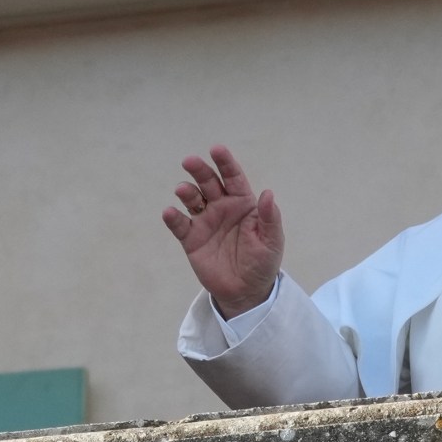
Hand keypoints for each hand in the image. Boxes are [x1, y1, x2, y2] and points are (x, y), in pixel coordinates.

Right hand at [160, 145, 282, 318]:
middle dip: (199, 170)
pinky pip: (179, 224)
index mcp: (242, 203)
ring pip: (192, 199)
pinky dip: (172, 217)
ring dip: (186, 192)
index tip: (216, 149)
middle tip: (190, 161)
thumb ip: (269, 218)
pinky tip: (170, 213)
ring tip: (183, 191)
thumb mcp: (271, 241)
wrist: (246, 291)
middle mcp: (221, 207)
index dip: (225, 163)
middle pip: (208, 182)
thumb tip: (267, 193)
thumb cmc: (262, 263)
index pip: (233, 177)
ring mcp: (204, 221)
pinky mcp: (191, 239)